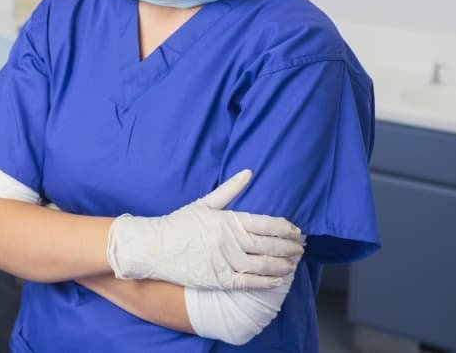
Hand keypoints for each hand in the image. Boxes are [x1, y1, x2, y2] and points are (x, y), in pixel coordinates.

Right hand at [106, 170, 304, 290]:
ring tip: (293, 264)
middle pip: (268, 245)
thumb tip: (249, 172)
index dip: (285, 228)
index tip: (297, 231)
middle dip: (289, 247)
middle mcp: (229, 241)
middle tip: (302, 248)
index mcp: (227, 220)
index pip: (265, 224)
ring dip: (282, 265)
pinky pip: (248, 282)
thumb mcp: (204, 203)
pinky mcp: (218, 279)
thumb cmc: (178, 223)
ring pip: (262, 265)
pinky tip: (278, 280)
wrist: (154, 247)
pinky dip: (266, 282)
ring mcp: (224, 261)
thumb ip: (230, 190)